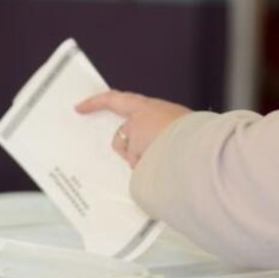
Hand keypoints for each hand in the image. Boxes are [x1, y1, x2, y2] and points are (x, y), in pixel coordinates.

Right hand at [75, 90, 190, 167]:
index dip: (94, 103)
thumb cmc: (166, 140)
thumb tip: (137, 159)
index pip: (113, 100)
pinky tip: (155, 177)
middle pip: (129, 129)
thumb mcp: (134, 142)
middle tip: (128, 160)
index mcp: (144, 107)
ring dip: (141, 158)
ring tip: (145, 173)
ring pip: (144, 145)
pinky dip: (155, 165)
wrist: (199, 154)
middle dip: (126, 146)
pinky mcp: (184, 146)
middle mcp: (159, 114)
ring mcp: (173, 129)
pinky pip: (161, 155)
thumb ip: (129, 147)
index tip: (79, 109)